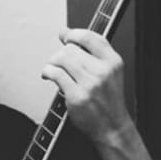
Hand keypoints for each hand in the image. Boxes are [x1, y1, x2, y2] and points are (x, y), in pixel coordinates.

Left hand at [41, 28, 132, 145]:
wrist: (112, 127)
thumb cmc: (108, 100)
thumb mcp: (109, 72)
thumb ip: (91, 52)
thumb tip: (65, 32)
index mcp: (113, 61)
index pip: (90, 37)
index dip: (73, 34)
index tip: (66, 37)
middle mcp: (103, 71)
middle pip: (71, 48)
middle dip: (61, 54)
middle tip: (59, 62)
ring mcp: (90, 84)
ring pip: (61, 59)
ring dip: (52, 62)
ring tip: (53, 68)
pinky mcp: (77, 96)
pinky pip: (56, 74)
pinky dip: (47, 71)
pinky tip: (48, 75)